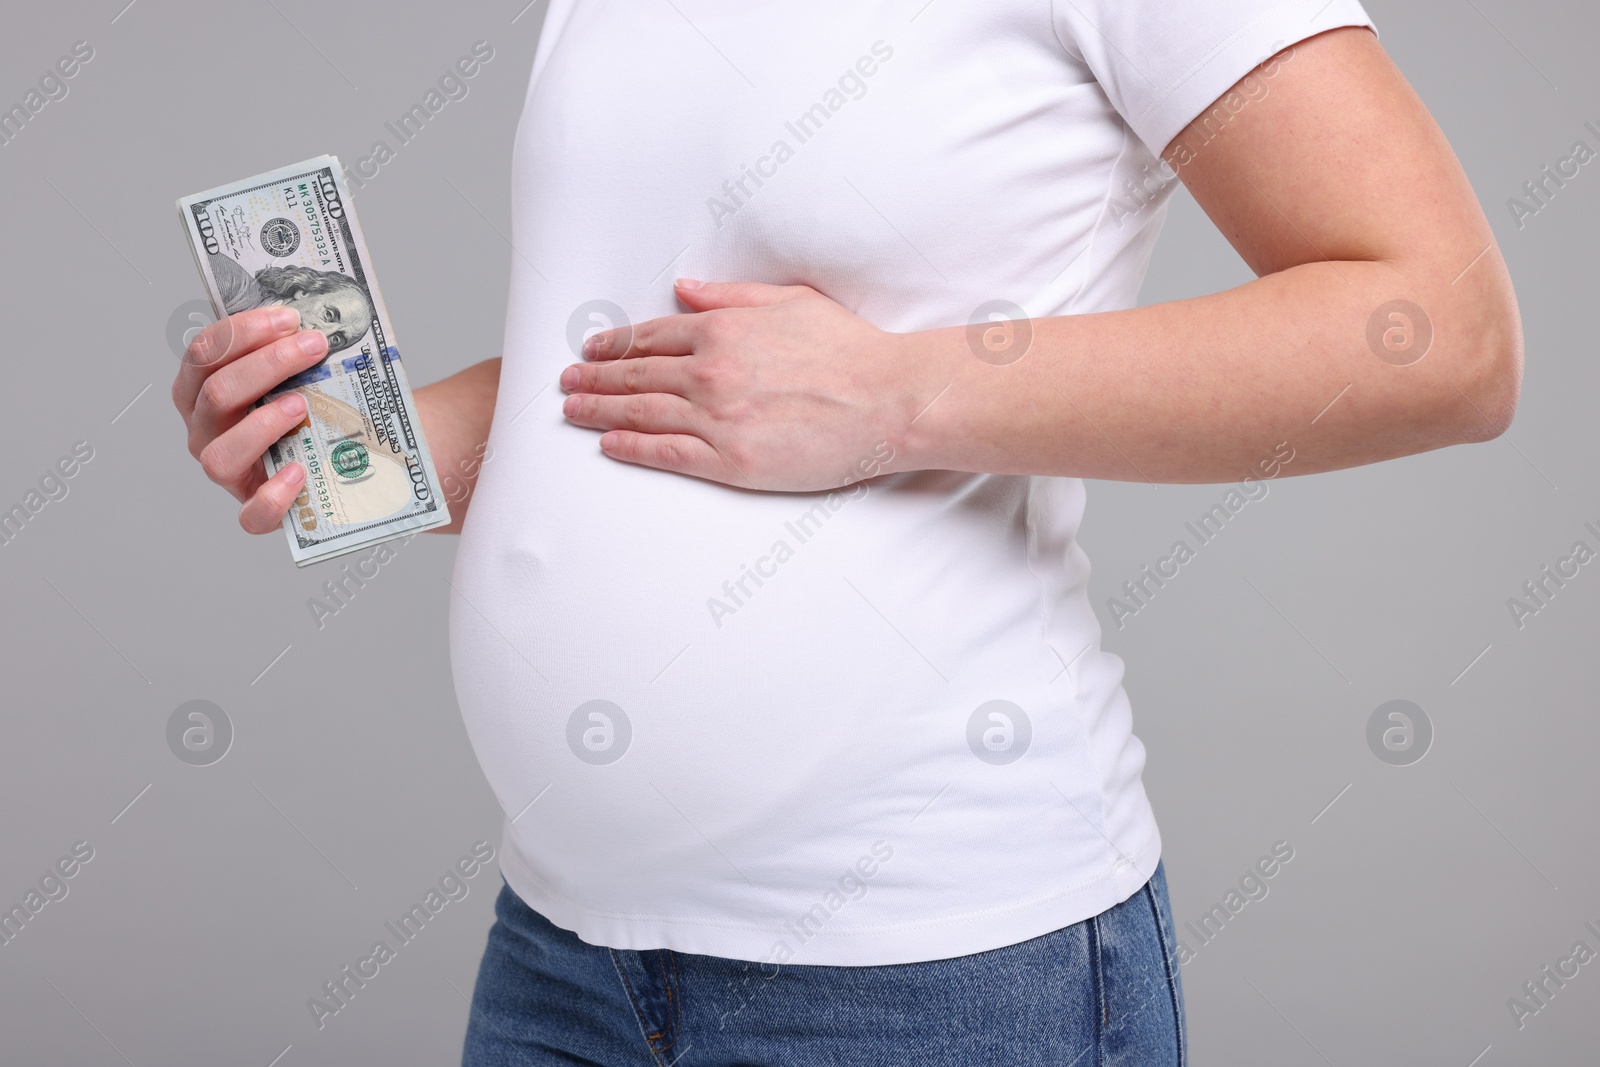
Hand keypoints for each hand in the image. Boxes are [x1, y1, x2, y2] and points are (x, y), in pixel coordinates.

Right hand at [172, 306, 328, 531]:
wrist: (336, 456)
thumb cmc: (307, 407)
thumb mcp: (295, 373)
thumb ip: (292, 350)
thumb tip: (320, 319)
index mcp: (203, 391)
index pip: (204, 353)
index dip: (243, 331)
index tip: (289, 317)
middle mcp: (205, 431)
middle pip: (216, 394)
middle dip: (267, 363)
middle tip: (313, 346)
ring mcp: (227, 473)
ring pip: (220, 454)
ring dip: (261, 424)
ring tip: (301, 405)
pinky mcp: (254, 510)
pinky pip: (252, 514)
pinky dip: (274, 495)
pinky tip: (300, 472)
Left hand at [559, 280, 923, 491]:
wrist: (887, 399)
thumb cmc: (850, 350)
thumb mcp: (789, 302)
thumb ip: (730, 297)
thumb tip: (683, 290)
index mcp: (722, 329)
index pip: (651, 336)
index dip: (614, 345)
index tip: (592, 352)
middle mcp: (710, 372)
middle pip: (635, 375)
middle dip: (593, 379)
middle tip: (565, 384)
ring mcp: (717, 418)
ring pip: (641, 414)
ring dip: (599, 412)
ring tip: (572, 412)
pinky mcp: (732, 461)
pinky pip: (667, 453)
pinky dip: (631, 448)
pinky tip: (608, 445)